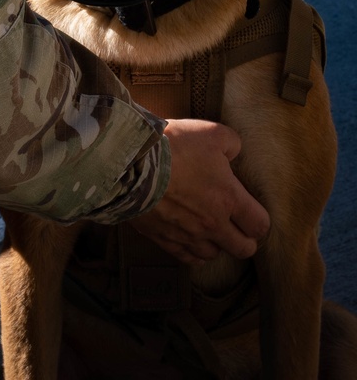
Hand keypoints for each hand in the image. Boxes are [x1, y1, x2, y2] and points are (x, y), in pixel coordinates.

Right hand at [129, 118, 269, 263]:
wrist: (130, 162)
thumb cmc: (173, 146)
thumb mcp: (209, 132)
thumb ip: (231, 143)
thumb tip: (234, 154)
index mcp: (229, 199)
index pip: (259, 225)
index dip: (258, 220)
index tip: (251, 212)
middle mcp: (212, 224)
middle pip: (243, 249)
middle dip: (244, 239)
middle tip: (235, 225)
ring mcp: (187, 235)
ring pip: (213, 255)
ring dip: (215, 244)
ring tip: (208, 229)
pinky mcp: (163, 238)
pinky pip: (185, 257)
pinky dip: (190, 250)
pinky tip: (188, 237)